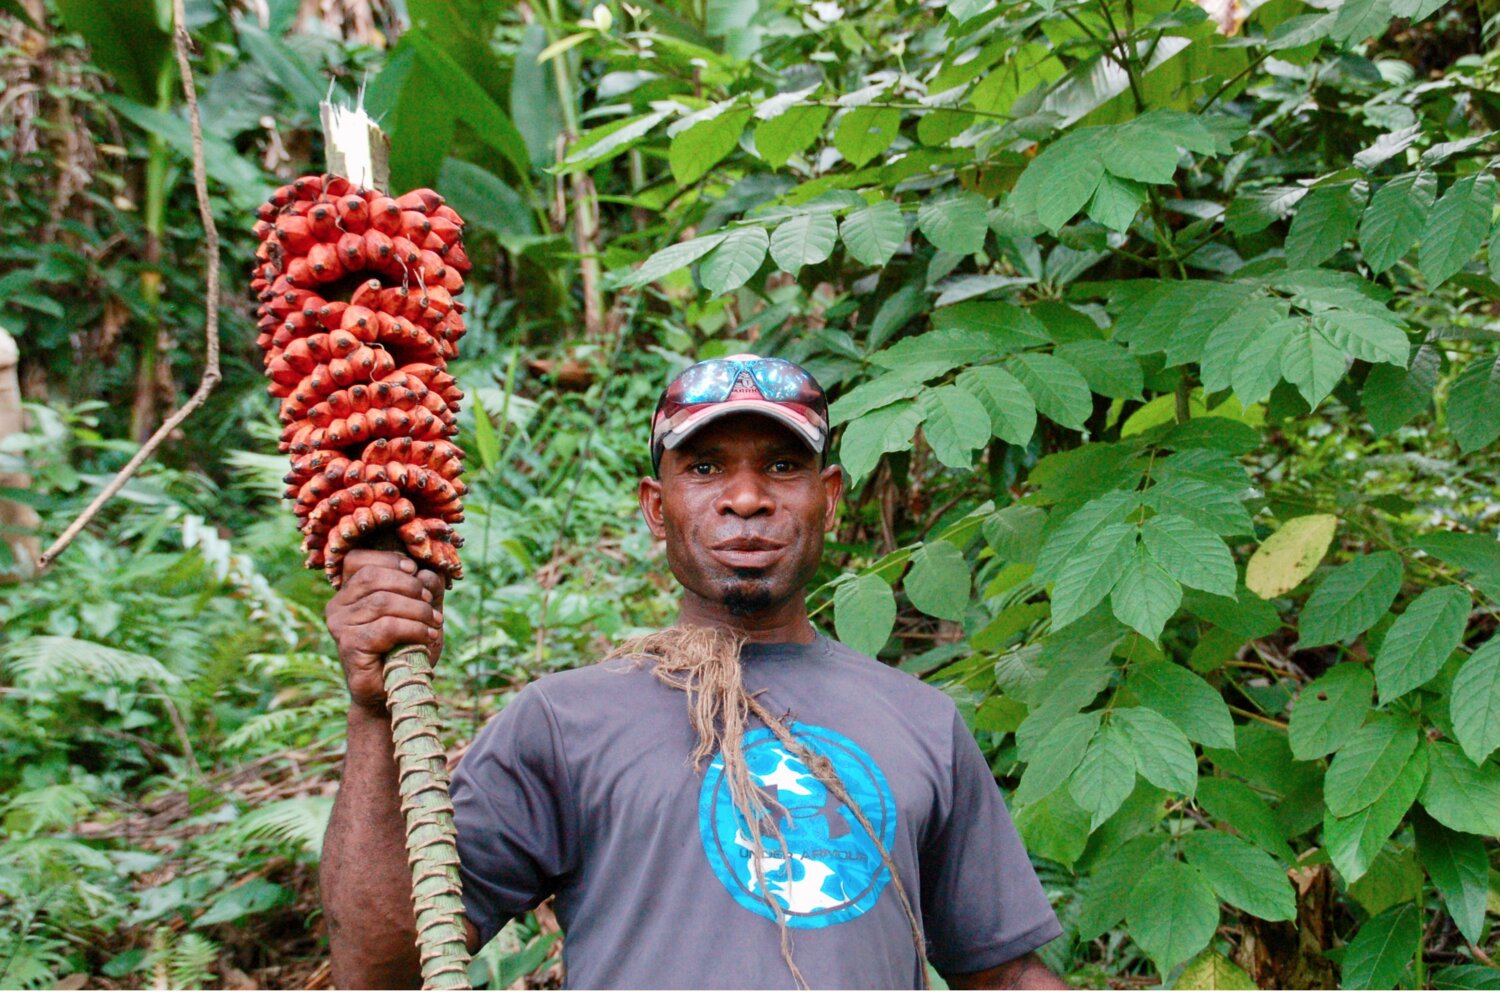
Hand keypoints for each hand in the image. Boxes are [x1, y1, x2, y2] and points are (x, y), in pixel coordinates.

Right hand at [325, 550, 445, 712]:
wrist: (395, 691)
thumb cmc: (406, 648)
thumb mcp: (420, 611)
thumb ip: (424, 587)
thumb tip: (427, 571)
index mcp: (348, 592)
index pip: (358, 559)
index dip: (389, 560)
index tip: (414, 571)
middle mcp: (337, 607)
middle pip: (372, 577)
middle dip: (410, 586)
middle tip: (430, 602)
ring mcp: (340, 626)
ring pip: (381, 601)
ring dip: (416, 610)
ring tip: (433, 623)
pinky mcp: (349, 646)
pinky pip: (386, 627)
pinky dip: (414, 628)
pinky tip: (428, 636)